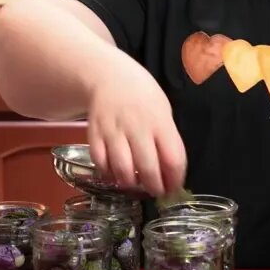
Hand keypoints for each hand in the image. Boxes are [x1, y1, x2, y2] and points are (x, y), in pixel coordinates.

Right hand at [85, 57, 185, 197]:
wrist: (111, 77)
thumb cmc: (143, 98)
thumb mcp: (163, 112)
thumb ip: (168, 140)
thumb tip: (172, 172)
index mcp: (160, 122)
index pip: (172, 158)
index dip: (175, 179)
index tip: (174, 188)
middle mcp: (137, 127)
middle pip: (147, 167)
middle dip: (154, 187)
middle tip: (156, 192)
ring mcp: (114, 131)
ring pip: (122, 168)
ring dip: (130, 183)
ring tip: (135, 184)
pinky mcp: (95, 134)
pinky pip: (100, 162)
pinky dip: (108, 173)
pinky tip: (115, 174)